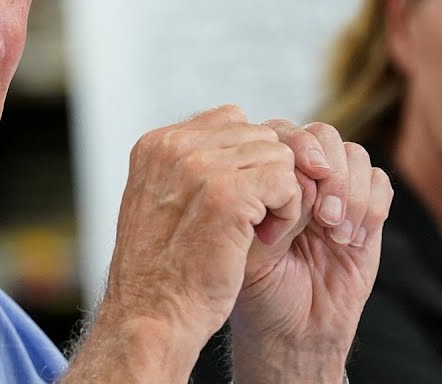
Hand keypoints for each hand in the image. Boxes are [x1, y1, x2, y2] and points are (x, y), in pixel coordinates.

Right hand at [62, 105, 309, 382]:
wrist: (153, 319)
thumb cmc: (164, 273)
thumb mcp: (162, 204)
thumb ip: (190, 167)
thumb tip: (241, 137)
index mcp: (156, 144)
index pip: (231, 121)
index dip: (248, 162)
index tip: (238, 204)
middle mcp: (174, 146)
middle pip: (259, 136)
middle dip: (266, 179)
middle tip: (249, 224)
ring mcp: (199, 167)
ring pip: (278, 156)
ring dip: (279, 197)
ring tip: (254, 234)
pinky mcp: (228, 194)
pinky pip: (288, 182)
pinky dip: (287, 213)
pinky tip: (264, 239)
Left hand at [230, 121, 392, 383]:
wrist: (294, 332)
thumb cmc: (261, 293)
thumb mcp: (251, 251)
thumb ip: (271, 210)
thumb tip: (300, 177)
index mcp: (263, 176)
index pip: (282, 132)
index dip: (298, 147)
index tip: (306, 175)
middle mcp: (299, 177)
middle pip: (323, 135)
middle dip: (330, 169)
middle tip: (325, 213)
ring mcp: (334, 192)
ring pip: (355, 155)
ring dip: (351, 192)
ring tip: (335, 234)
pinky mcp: (365, 213)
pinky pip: (380, 183)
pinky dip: (371, 207)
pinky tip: (350, 241)